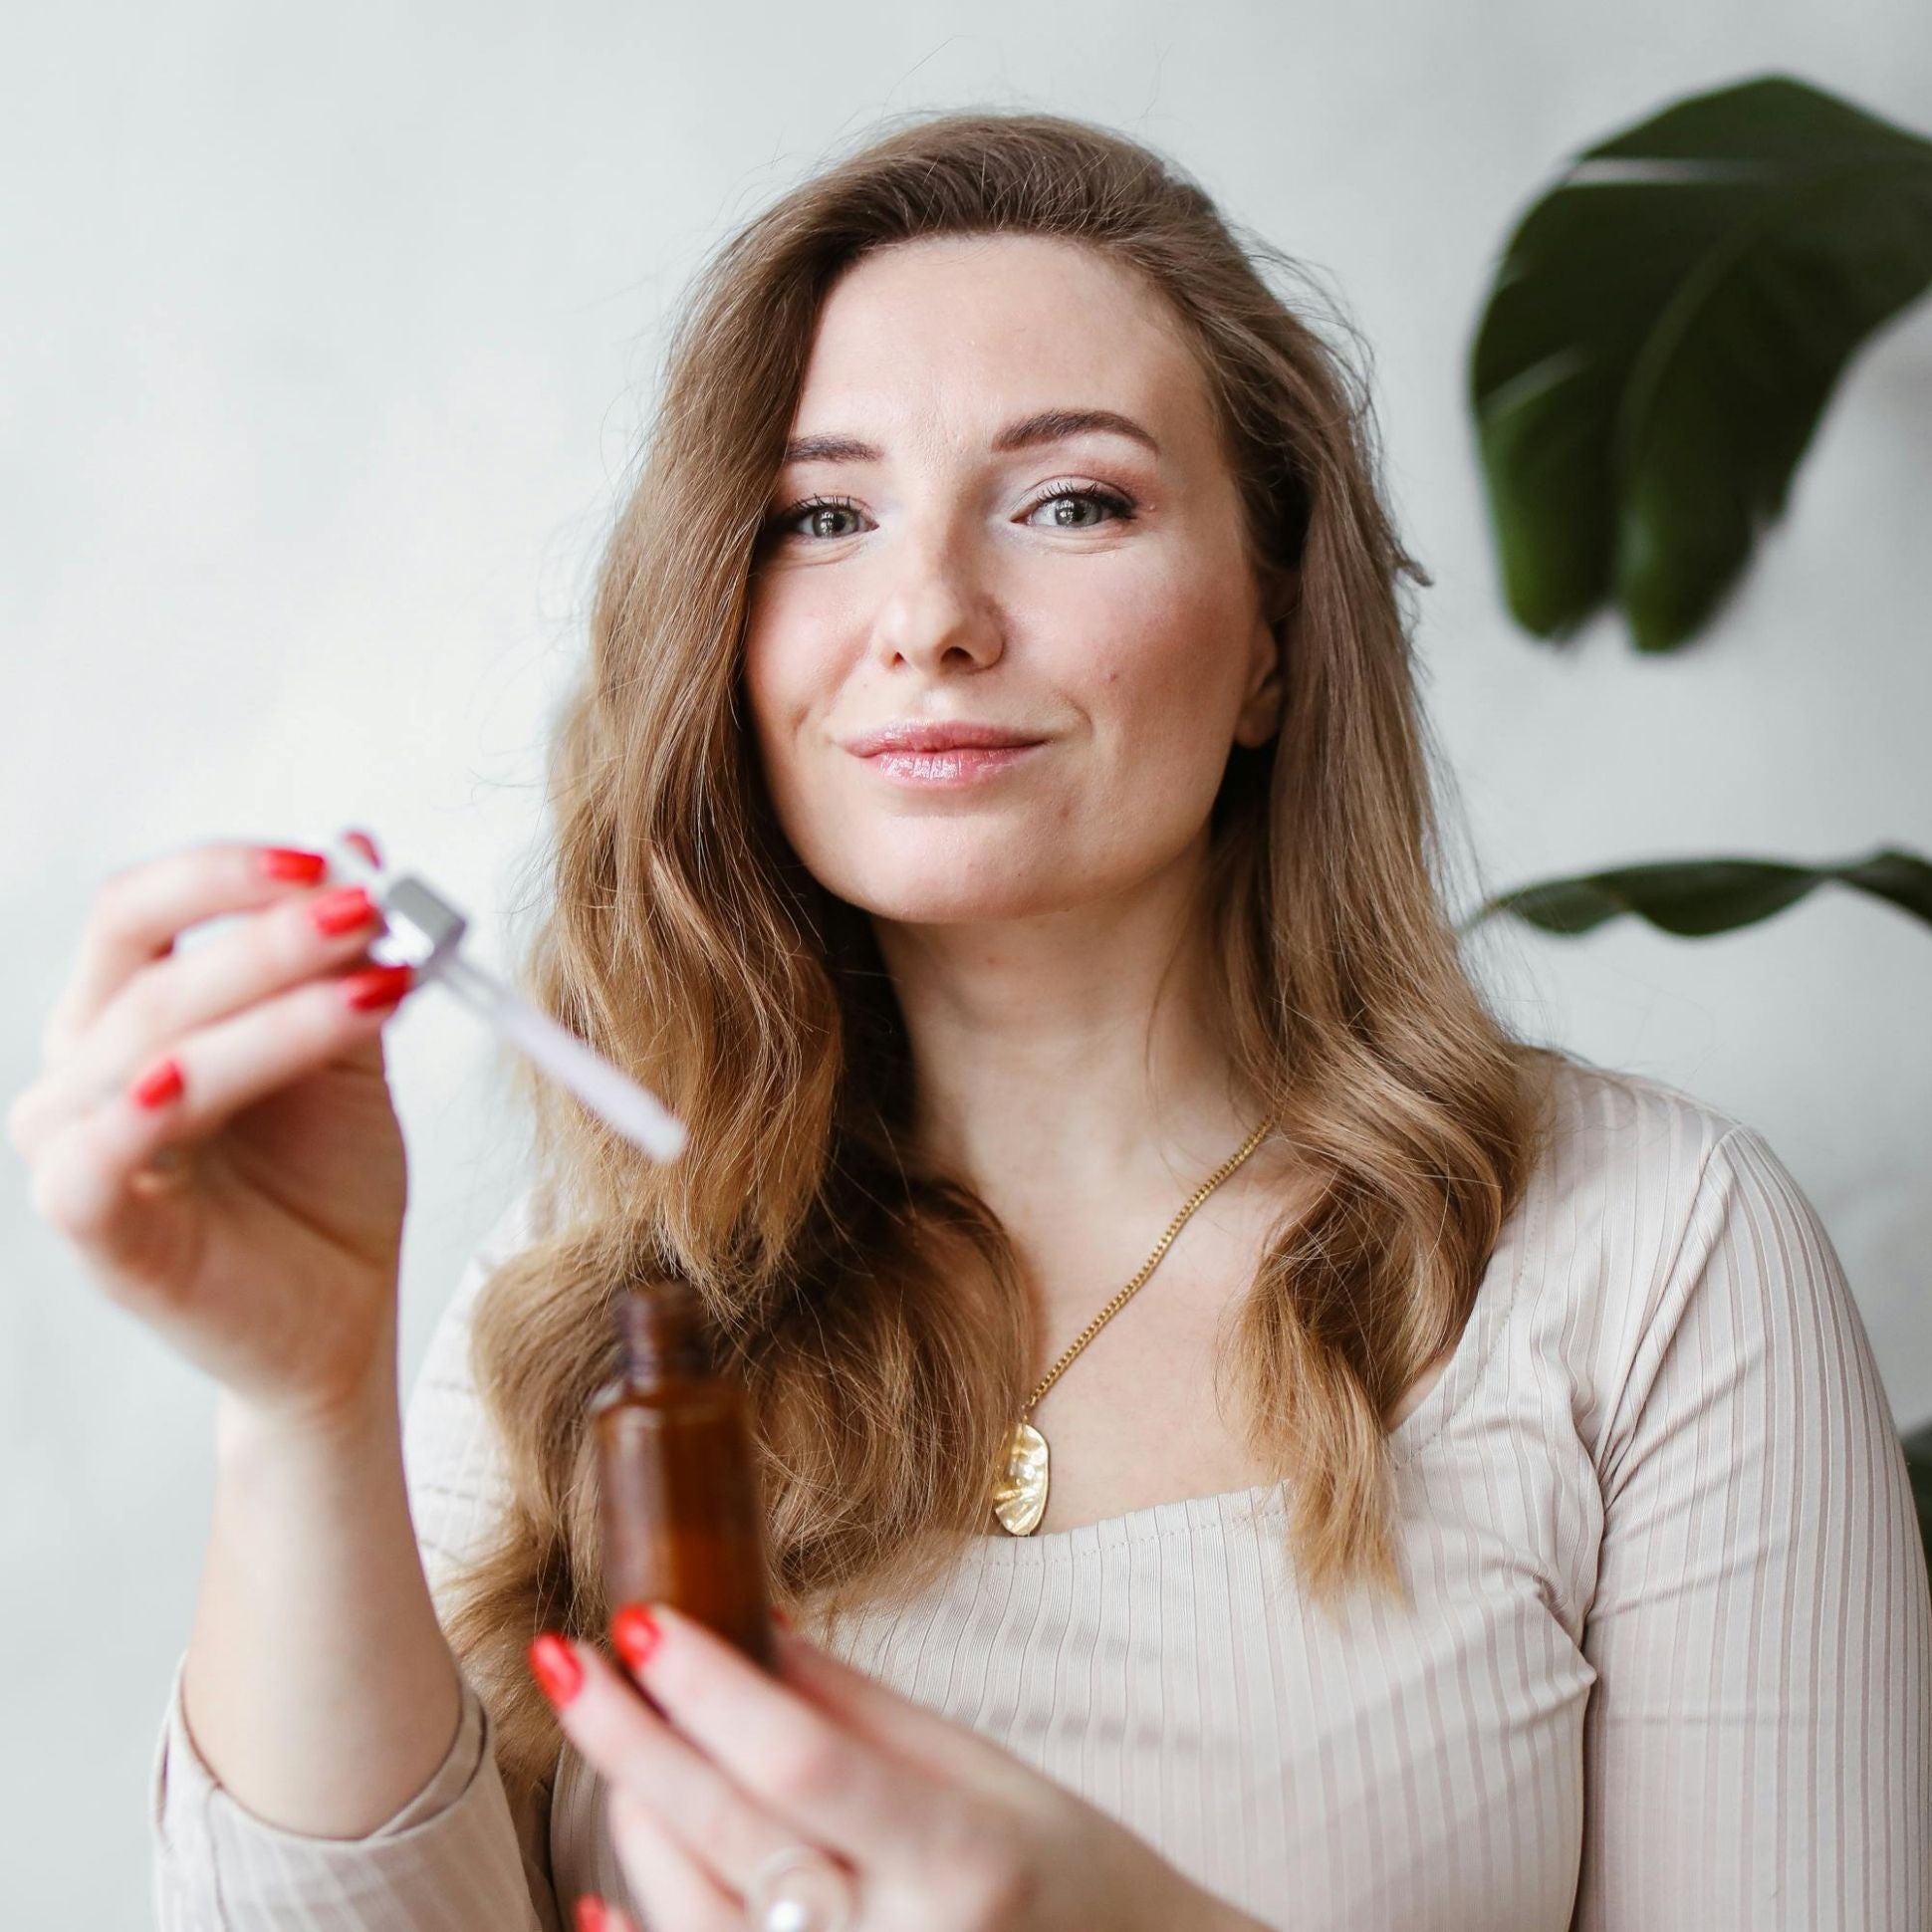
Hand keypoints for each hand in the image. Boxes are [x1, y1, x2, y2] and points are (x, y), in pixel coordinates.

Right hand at [9, 834, 419, 1424]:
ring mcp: (77, 1149)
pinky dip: (136, 1112)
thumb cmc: (326, 1183)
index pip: (143, 908)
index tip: (340, 861)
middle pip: (145, 963)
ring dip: (272, 1007)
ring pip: (150, 1046)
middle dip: (265, 930)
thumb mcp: (350, 1053)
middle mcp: (85, 1069)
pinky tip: (188, 1080)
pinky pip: (91, 1160)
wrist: (343, 1314)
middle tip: (366, 911)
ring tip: (374, 986)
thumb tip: (359, 842)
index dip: (230, 872)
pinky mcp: (96, 1231)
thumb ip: (345, 959)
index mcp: (133, 1014)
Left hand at [527, 1603, 1250, 1931]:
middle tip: (568, 1656)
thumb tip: (745, 1622)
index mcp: (962, 1858)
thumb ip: (859, 1710)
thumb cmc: (1074, 1873)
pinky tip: (597, 1892)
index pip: (805, 1763)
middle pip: (729, 1836)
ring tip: (604, 1732)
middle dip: (633, 1739)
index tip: (641, 1619)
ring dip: (634, 1820)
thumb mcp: (988, 1773)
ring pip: (695, 1919)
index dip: (712, 1690)